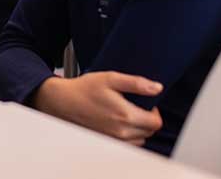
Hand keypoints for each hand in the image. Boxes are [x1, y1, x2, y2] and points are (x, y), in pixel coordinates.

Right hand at [32, 73, 163, 145]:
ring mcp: (114, 139)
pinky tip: (119, 122)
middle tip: (134, 106)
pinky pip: (129, 144)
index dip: (154, 111)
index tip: (145, 103)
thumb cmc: (85, 88)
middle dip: (147, 119)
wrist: (63, 101)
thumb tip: (157, 88)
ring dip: (139, 128)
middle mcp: (121, 131)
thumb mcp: (111, 78)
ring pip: (140, 139)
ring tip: (126, 113)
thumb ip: (136, 83)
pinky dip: (129, 135)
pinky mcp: (107, 142)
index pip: (156, 122)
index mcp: (125, 116)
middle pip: (150, 131)